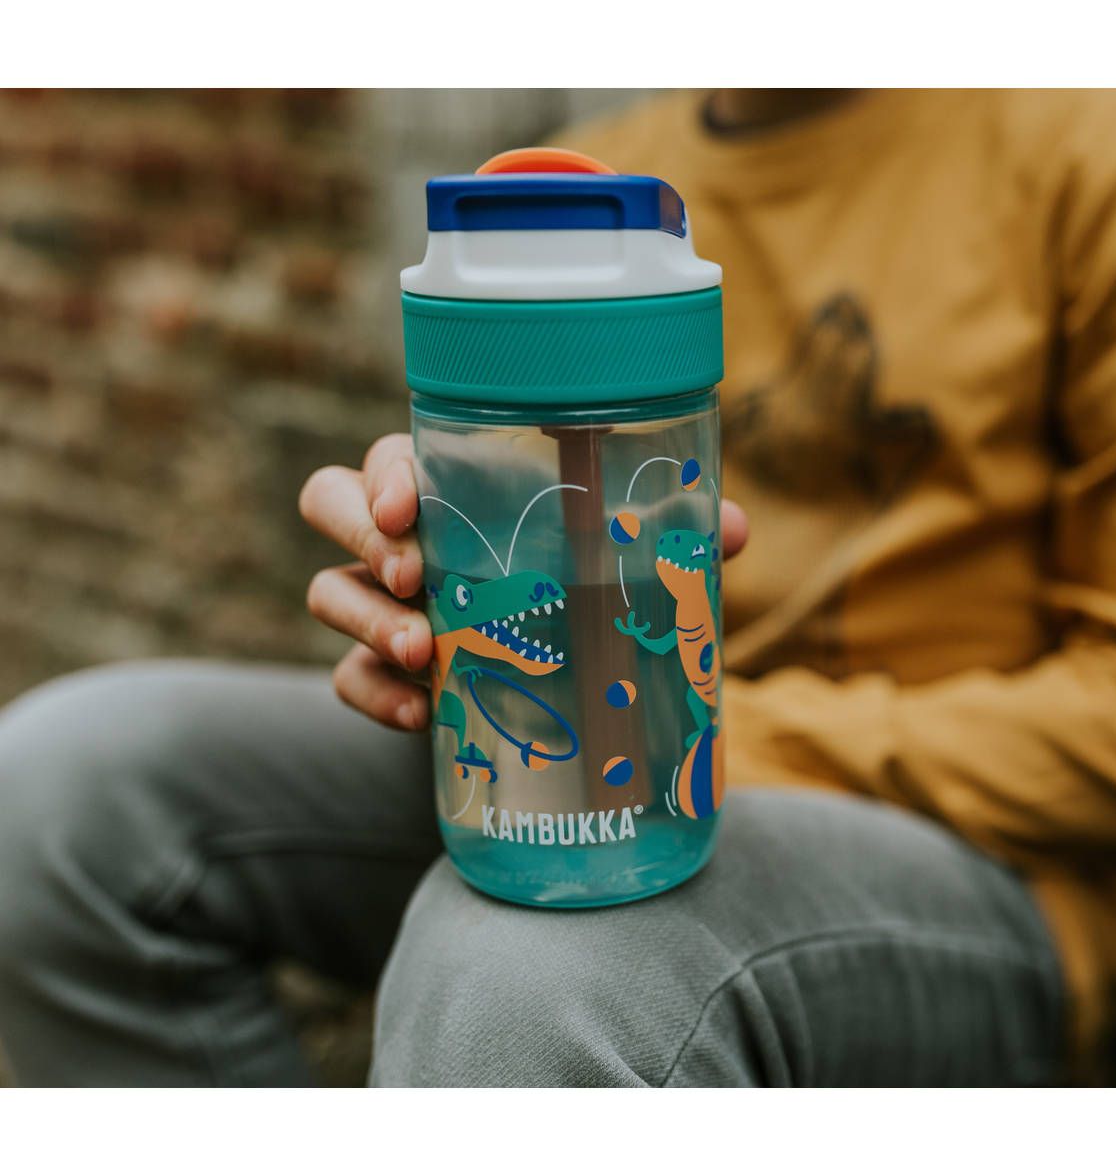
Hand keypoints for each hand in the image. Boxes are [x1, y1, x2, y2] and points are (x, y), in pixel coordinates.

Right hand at [299, 433, 748, 731]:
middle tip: (413, 573)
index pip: (392, 459)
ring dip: (366, 620)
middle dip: (362, 536)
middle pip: (331, 504)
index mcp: (453, 487)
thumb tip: (728, 530)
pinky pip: (347, 679)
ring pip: (329, 592)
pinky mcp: (382, 672)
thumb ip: (669, 538)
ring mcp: (384, 604)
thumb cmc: (582, 586)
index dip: (385, 476)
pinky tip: (417, 714)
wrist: (559, 682)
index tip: (407, 507)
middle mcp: (405, 537)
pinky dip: (374, 695)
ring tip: (421, 650)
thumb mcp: (627, 561)